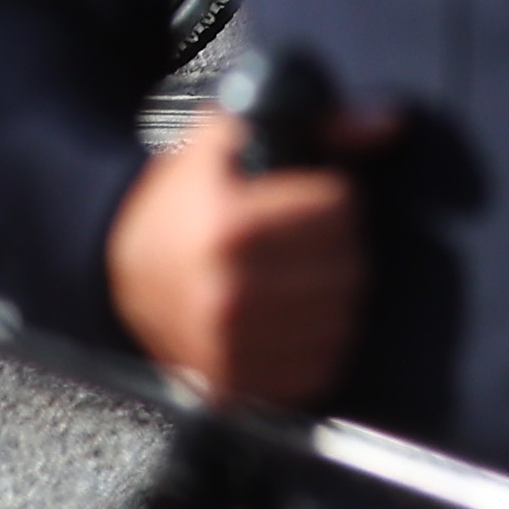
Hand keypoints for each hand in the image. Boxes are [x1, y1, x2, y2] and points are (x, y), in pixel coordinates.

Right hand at [103, 95, 391, 405]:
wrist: (120, 273)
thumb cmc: (181, 203)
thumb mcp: (227, 141)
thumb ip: (314, 124)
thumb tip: (388, 123)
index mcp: (226, 228)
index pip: (338, 211)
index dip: (336, 196)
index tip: (320, 198)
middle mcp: (227, 293)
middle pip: (347, 268)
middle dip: (342, 246)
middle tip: (316, 241)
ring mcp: (230, 346)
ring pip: (340, 319)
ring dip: (337, 295)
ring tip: (308, 276)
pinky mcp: (234, 385)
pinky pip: (317, 368)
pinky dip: (321, 343)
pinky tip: (301, 318)